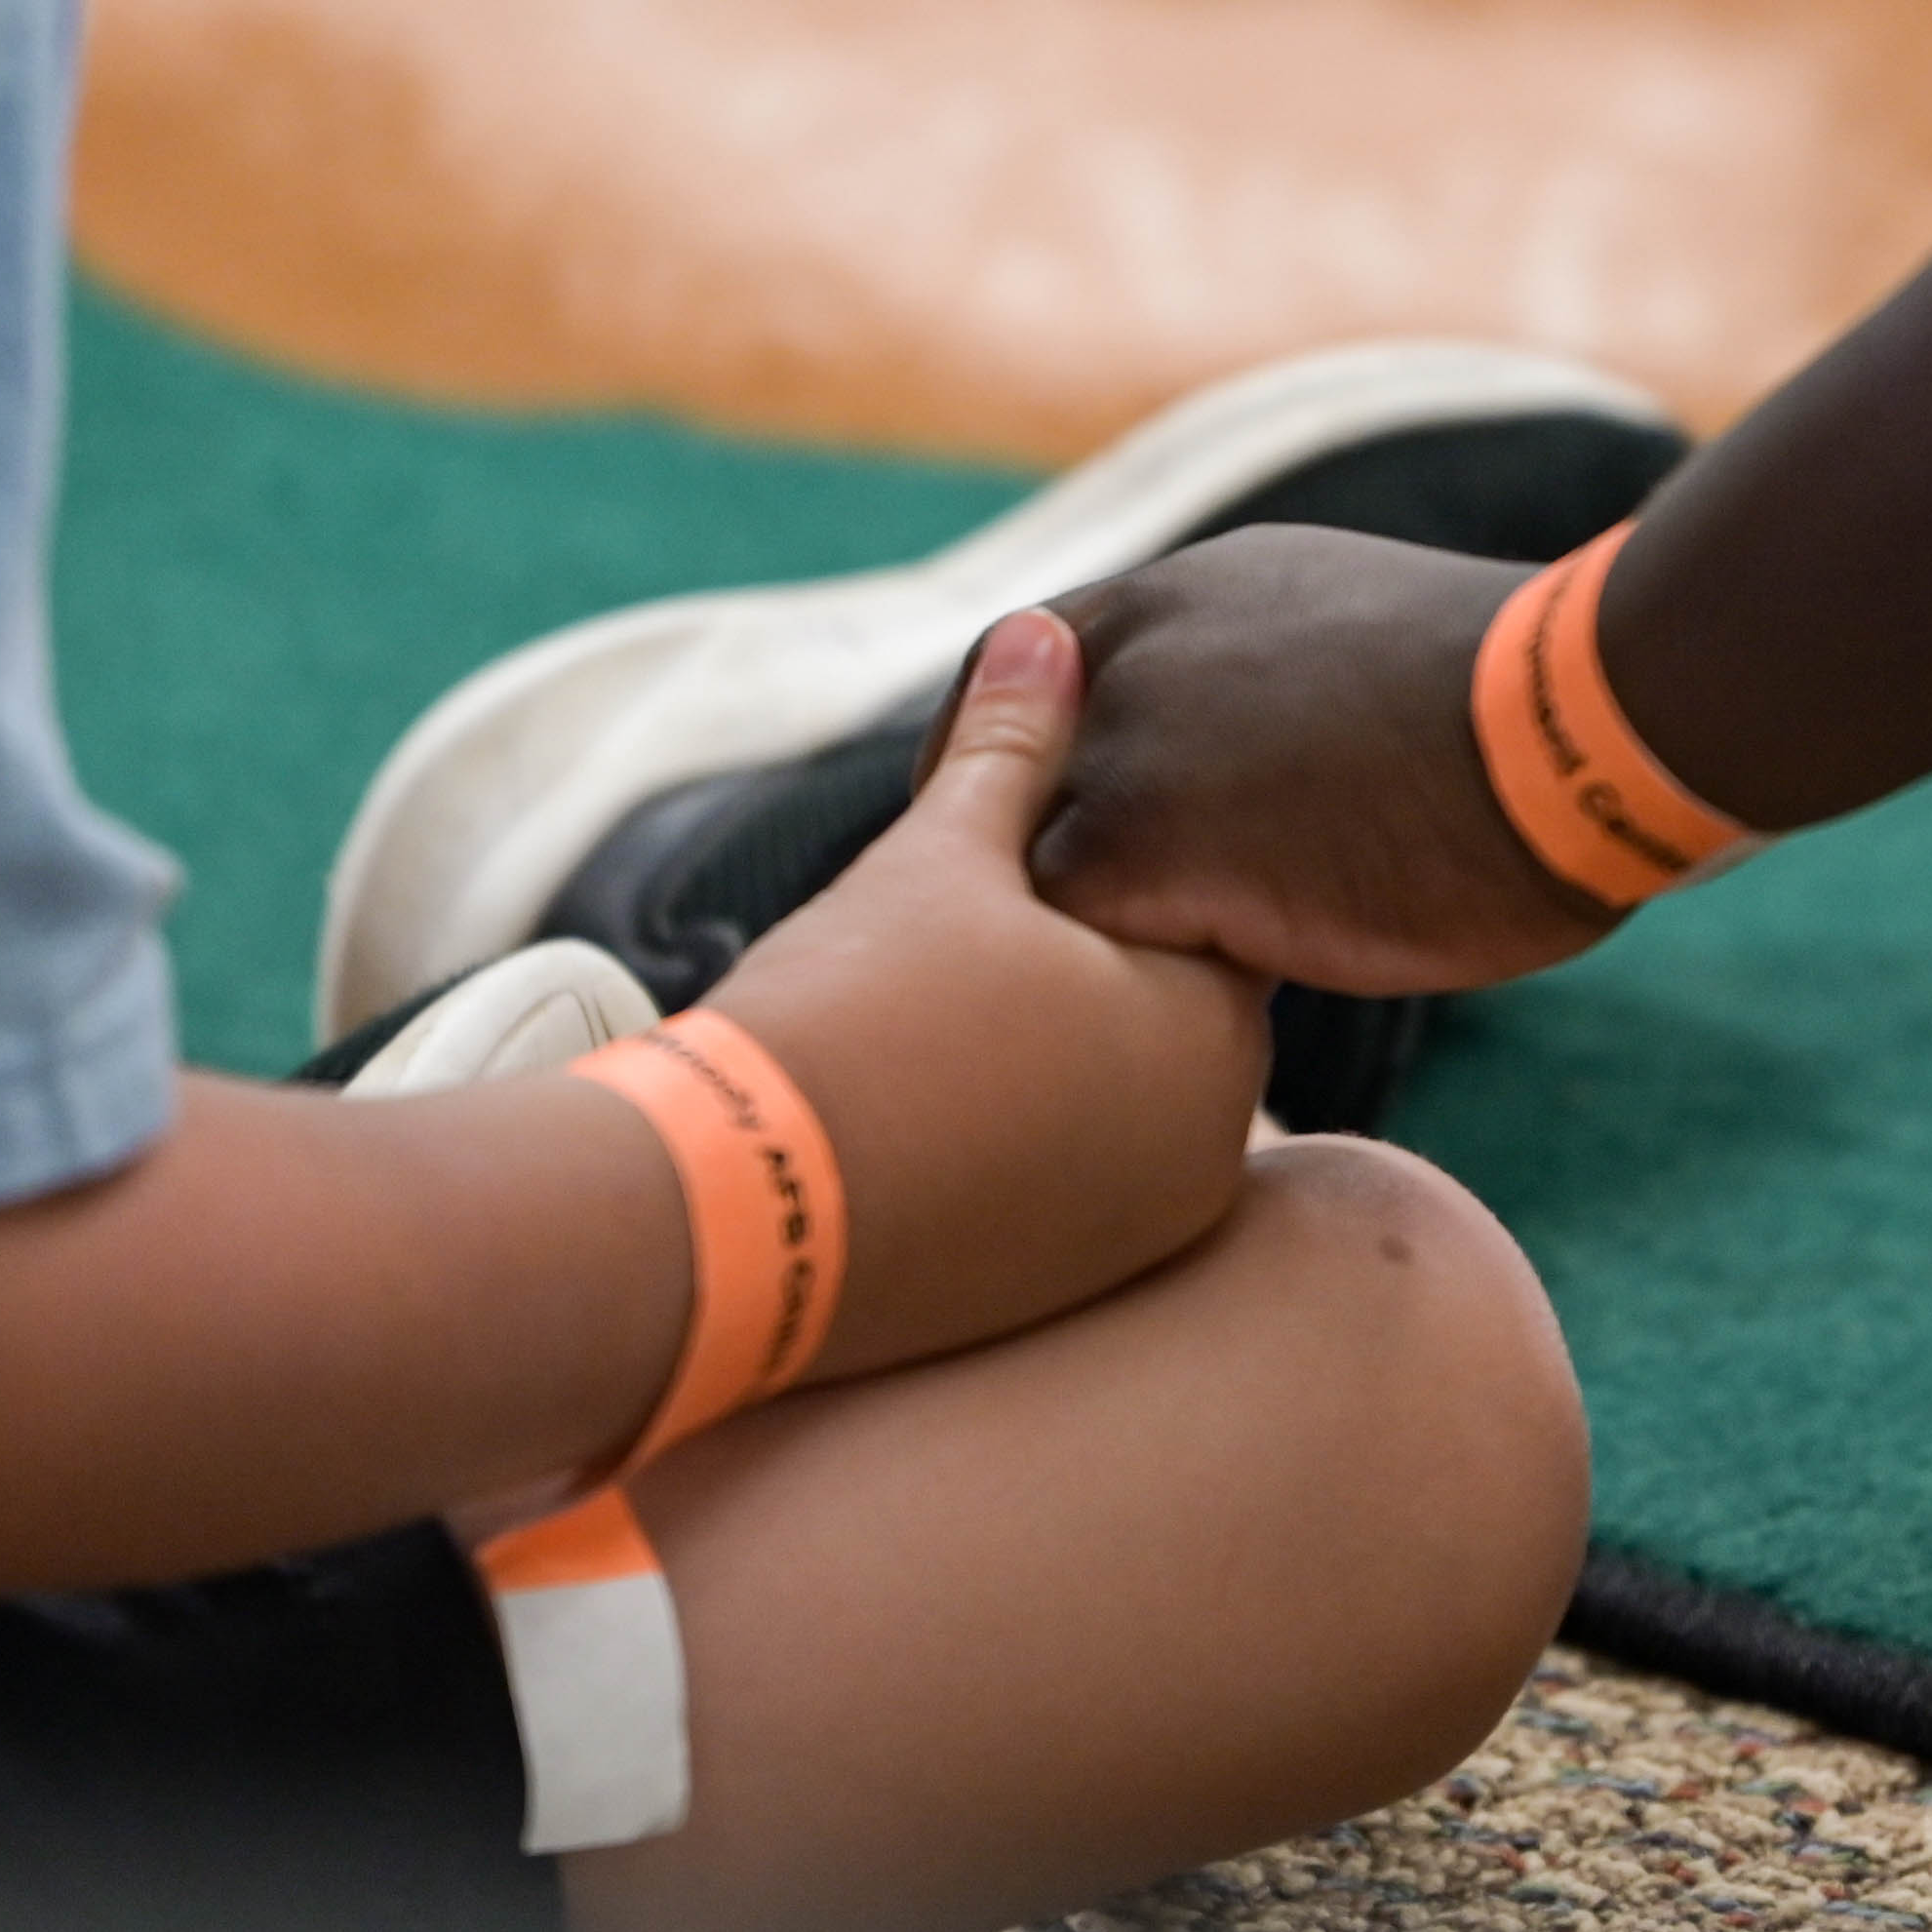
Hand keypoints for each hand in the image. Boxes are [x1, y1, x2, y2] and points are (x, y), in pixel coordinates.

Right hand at [704, 609, 1274, 1378]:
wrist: (722, 1221)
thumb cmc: (847, 1013)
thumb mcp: (941, 854)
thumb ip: (1013, 745)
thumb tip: (1045, 630)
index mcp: (1207, 1022)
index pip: (1202, 905)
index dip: (1109, 861)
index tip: (1016, 860)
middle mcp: (1209, 1144)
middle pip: (1159, 1013)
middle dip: (1077, 968)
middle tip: (951, 951)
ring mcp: (1139, 1239)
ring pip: (1108, 1106)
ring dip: (1041, 1062)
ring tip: (916, 1033)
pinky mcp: (1061, 1302)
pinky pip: (1059, 1193)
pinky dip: (1005, 1146)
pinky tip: (909, 1114)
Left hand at [1025, 525, 1635, 997]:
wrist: (1581, 719)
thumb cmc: (1532, 716)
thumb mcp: (1366, 651)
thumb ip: (1274, 692)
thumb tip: (1284, 771)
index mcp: (1179, 602)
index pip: (1013, 692)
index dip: (1016, 793)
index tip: (1030, 874)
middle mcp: (1121, 655)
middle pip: (978, 785)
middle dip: (998, 882)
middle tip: (1022, 987)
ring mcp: (1117, 742)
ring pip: (1012, 877)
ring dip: (1053, 956)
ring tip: (1097, 1039)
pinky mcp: (1138, 843)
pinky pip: (1064, 953)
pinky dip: (1098, 1012)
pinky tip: (1163, 1056)